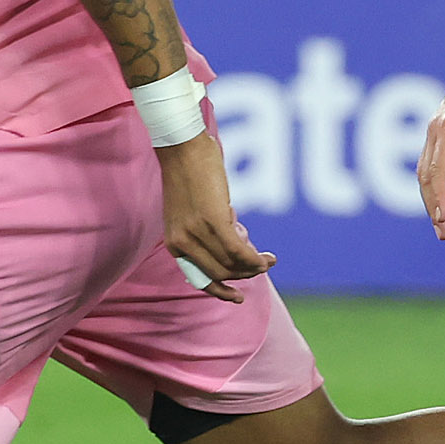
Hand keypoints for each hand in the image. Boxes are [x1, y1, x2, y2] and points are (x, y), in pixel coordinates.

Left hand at [156, 136, 273, 300]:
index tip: (238, 296)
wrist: (182, 147)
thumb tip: (236, 245)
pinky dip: (255, 258)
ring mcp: (197, 233)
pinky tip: (266, 257)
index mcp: (175, 243)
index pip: (200, 277)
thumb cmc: (189, 172)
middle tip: (264, 264)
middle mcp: (183, 242)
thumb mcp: (191, 209)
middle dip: (246, 274)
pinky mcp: (214, 221)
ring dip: (254, 266)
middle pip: (221, 272)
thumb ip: (206, 230)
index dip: (220, 291)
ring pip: (232, 263)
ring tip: (269, 259)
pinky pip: (239, 250)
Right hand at [418, 50, 444, 238]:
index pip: (439, 170)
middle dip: (432, 206)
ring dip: (430, 198)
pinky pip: (430, 162)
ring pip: (425, 170)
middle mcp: (435, 129)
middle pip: (426, 175)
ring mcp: (435, 129)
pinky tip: (440, 197)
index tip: (443, 220)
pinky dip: (431, 183)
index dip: (440, 197)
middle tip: (443, 234)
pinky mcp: (440, 130)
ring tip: (441, 223)